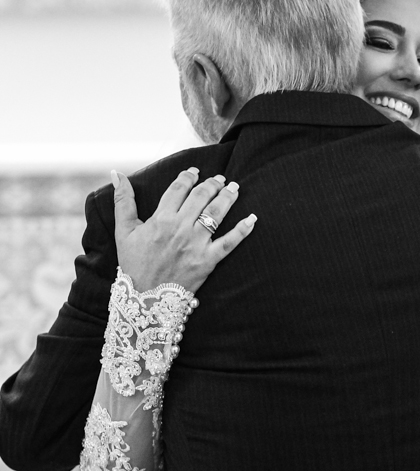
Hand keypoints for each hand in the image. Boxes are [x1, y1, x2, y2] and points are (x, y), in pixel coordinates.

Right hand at [113, 168, 256, 291]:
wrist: (145, 298)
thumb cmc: (134, 264)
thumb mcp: (123, 231)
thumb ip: (122, 201)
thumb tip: (117, 173)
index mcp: (160, 219)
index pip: (179, 189)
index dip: (188, 177)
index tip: (195, 172)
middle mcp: (180, 228)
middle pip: (201, 197)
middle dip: (212, 184)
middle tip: (219, 178)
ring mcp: (196, 244)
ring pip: (216, 213)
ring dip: (228, 197)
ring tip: (234, 188)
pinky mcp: (208, 260)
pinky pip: (230, 242)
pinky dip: (243, 230)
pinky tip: (252, 219)